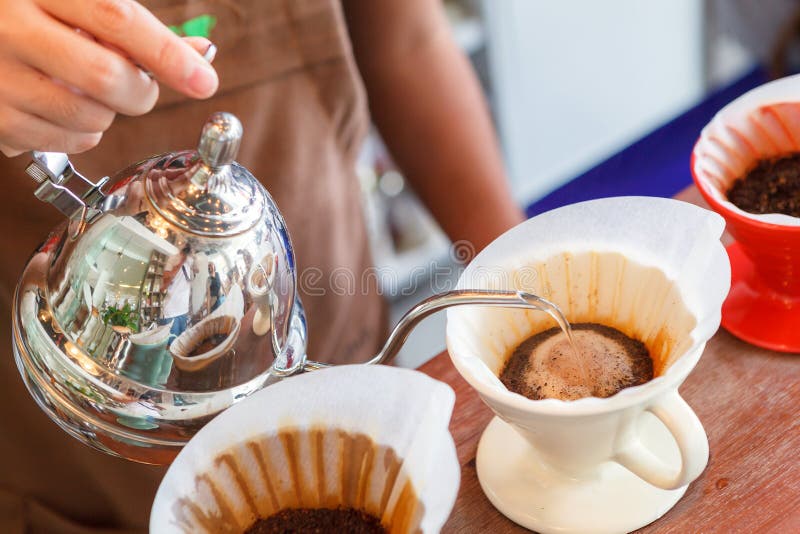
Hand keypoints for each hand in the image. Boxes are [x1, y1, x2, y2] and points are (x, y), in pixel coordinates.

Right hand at [0, 0, 219, 156]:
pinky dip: (83, 133)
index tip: (203, 81)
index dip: (166, 53)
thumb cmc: (36, 15)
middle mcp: (12, 27)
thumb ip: (137, 29)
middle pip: (107, 76)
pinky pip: (67, 141)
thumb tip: (202, 54)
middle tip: (138, 85)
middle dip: (141, 92)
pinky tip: (63, 107)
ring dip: (109, 113)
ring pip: (91, 116)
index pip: (117, 19)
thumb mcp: (81, 6)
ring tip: (86, 90)